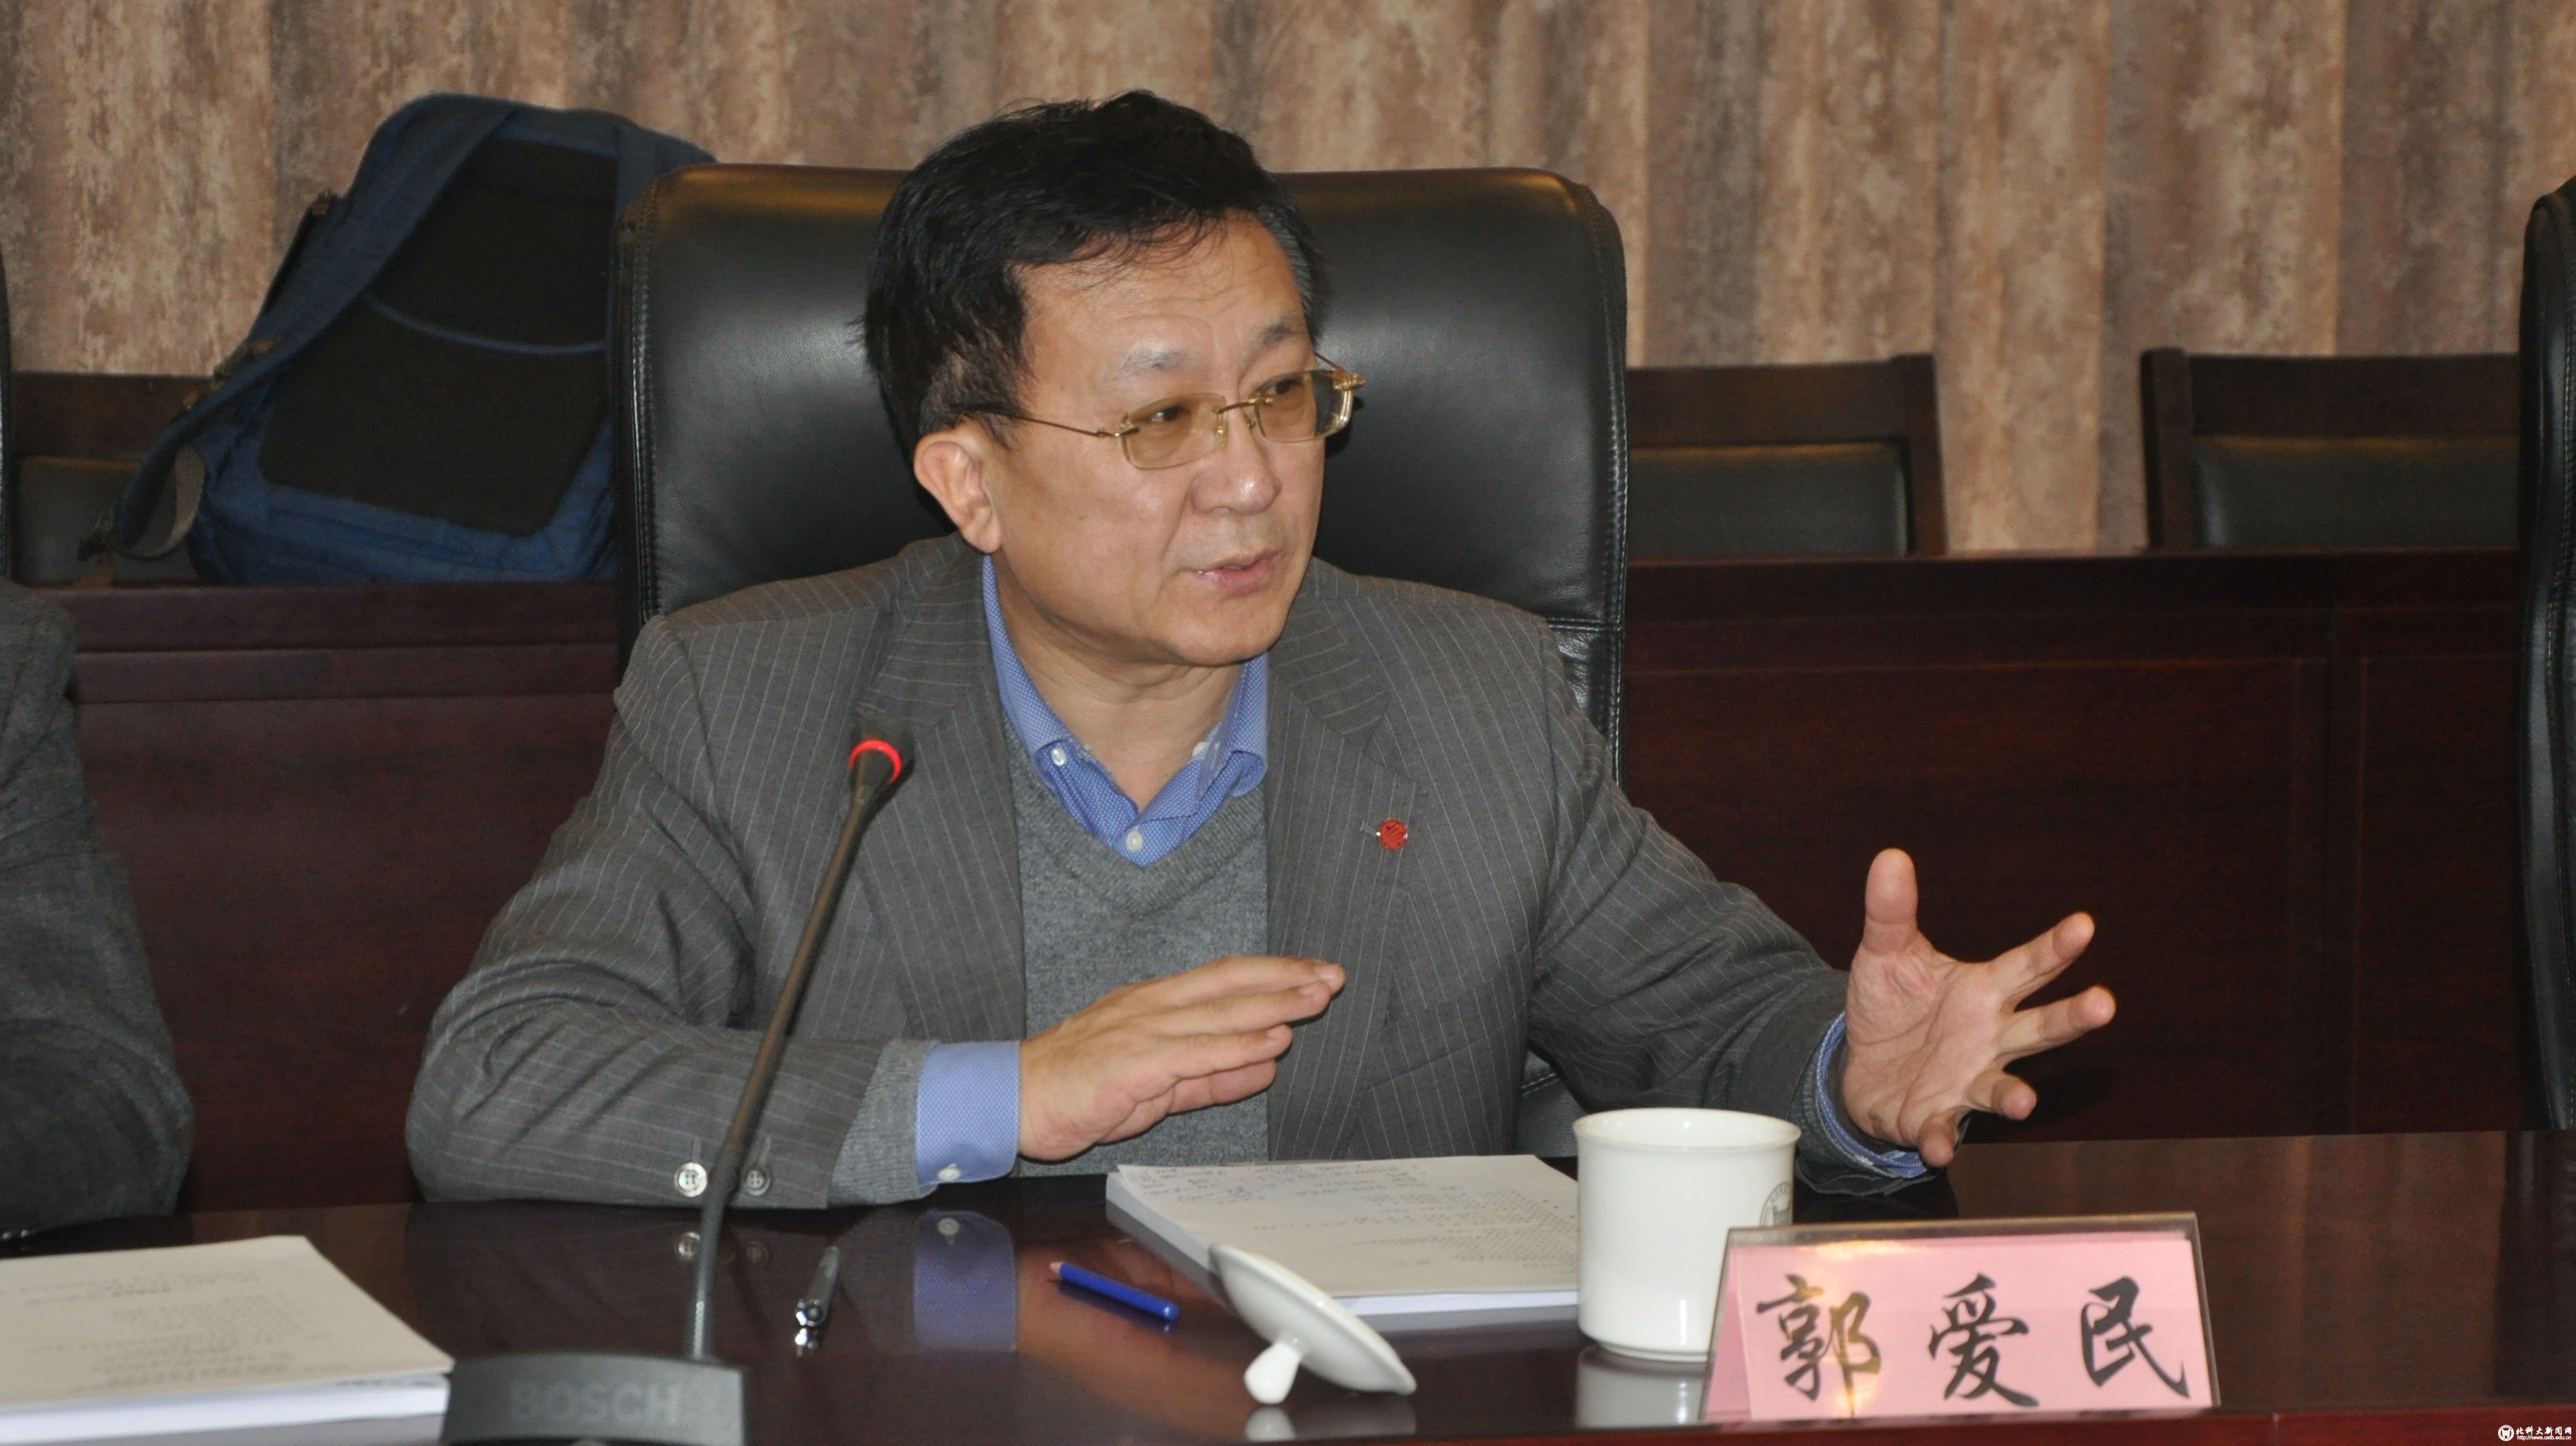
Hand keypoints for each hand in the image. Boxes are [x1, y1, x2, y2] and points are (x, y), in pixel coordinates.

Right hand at [1019, 955, 1343, 1160]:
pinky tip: (1271, 1043)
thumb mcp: (1159, 1082)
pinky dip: (1237, 1047)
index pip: (1224, 978)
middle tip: (1332, 976)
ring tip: (1315, 998)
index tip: (1314, 972)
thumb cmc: (1081, 1089)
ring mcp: (1142, 1031)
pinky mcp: (1134, 1063)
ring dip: (1273, 1005)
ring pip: (1220, 1013)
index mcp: (1156, 1004)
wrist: (1015, 1100)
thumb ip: (1213, 1074)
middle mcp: (1153, 1007)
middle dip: (1286, 979)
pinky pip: (1195, 1053)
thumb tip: (1265, 1064)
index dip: (1273, 972)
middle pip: (1230, 984)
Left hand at [1839, 849, 2113, 1166]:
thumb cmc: (1892, 1005)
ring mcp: (1967, 1080)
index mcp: (1985, 991)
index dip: (2056, 947)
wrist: (1859, 1063)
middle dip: (2072, 1018)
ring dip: (2013, 1095)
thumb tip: (1890, 856)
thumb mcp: (1885, 952)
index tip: (2084, 924)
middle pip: (2040, 1028)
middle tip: (2105, 1003)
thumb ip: (1891, 911)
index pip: (2029, 965)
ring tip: (2023, 1102)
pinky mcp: (1933, 1115)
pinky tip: (1939, 1146)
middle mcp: (1989, 1037)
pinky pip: (1942, 1129)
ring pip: (2001, 1086)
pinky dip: (1941, 1138)